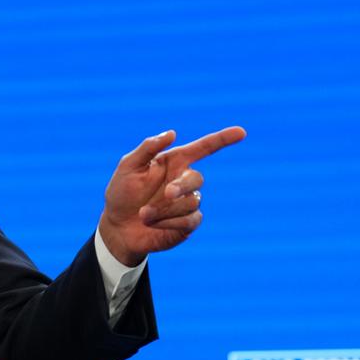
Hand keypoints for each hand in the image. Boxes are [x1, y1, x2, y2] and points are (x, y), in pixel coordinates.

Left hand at [98, 126, 245, 266]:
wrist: (118, 227)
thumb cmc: (121, 193)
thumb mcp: (128, 167)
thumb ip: (147, 148)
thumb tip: (172, 133)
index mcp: (173, 162)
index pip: (203, 148)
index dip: (222, 139)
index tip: (241, 132)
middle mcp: (184, 181)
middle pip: (197, 179)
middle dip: (181, 186)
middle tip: (165, 194)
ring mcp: (188, 202)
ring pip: (191, 203)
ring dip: (163, 209)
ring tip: (143, 214)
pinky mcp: (188, 223)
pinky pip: (190, 220)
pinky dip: (168, 222)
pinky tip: (152, 223)